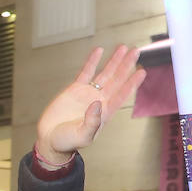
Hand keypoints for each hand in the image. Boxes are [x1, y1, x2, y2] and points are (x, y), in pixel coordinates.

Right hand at [35, 45, 145, 165]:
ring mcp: (88, 93)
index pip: (122, 95)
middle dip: (126, 66)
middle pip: (117, 80)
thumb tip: (97, 103)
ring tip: (122, 48)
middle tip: (136, 51)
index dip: (132, 83)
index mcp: (104, 113)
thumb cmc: (67, 142)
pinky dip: (92, 61)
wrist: (50, 138)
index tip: (141, 72)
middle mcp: (99, 101)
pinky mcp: (75, 89)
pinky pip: (86, 72)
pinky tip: (99, 51)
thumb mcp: (82, 136)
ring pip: (105, 74)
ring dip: (114, 61)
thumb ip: (92, 122)